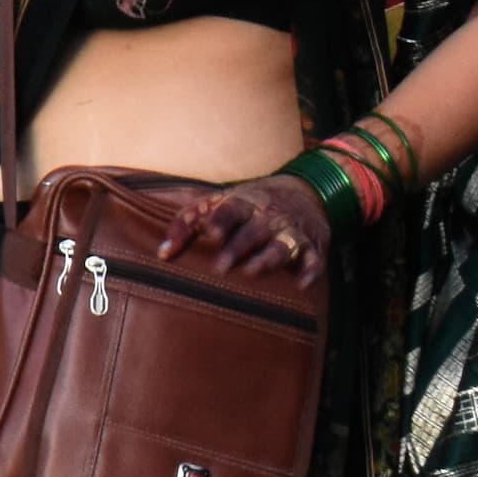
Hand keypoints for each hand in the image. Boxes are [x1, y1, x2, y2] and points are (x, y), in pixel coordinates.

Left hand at [161, 173, 333, 287]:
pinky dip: (311, 271)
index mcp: (243, 203)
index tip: (211, 233)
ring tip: (252, 272)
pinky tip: (302, 284)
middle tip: (220, 267)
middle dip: (238, 247)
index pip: (230, 209)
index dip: (221, 220)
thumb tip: (163, 254)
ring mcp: (291, 232)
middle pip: (254, 230)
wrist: (302, 192)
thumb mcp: (216, 204)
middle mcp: (268, 217)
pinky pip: (315, 260)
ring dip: (269, 258)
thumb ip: (186, 225)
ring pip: (282, 245)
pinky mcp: (312, 247)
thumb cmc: (246, 205)